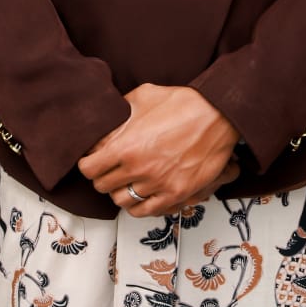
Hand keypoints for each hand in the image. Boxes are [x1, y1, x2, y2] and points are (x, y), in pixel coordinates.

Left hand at [77, 83, 240, 216]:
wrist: (217, 114)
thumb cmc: (183, 103)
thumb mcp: (144, 95)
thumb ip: (121, 111)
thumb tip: (108, 119)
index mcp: (126, 146)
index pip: (90, 169)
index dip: (88, 164)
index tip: (92, 161)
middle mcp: (139, 169)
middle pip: (103, 187)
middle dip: (103, 177)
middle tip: (109, 170)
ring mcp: (158, 184)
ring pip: (123, 202)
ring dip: (120, 192)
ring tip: (126, 182)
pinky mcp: (176, 194)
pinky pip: (147, 211)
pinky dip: (140, 206)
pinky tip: (141, 195)